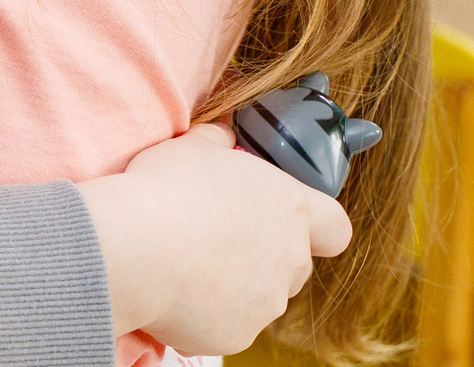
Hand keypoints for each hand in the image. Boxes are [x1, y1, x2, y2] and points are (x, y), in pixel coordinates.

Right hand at [75, 122, 350, 356]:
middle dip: (263, 256)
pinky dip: (204, 313)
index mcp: (290, 208)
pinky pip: (225, 325)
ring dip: (232, 286)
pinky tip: (172, 289)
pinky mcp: (237, 336)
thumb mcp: (194, 147)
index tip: (289, 221)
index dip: (318, 227)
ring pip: (259, 298)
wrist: (138, 247)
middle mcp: (289, 259)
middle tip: (218, 239)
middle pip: (293, 264)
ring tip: (184, 263)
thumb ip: (219, 142)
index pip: (335, 227)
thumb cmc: (167, 190)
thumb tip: (222, 136)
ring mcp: (266, 302)